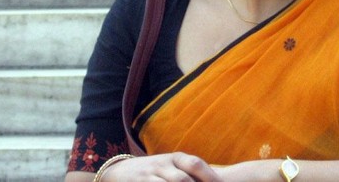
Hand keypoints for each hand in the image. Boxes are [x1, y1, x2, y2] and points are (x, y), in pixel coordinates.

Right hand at [102, 153, 222, 181]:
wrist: (119, 172)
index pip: (195, 164)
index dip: (210, 176)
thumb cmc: (155, 171)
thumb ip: (190, 171)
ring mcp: (149, 176)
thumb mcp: (172, 166)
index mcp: (175, 158)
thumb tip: (219, 176)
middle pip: (183, 180)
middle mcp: (163, 164)